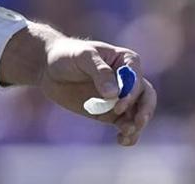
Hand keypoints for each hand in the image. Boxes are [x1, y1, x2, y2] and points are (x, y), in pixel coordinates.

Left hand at [36, 37, 157, 146]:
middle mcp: (128, 80)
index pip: (136, 78)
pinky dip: (128, 134)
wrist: (48, 68)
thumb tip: (114, 94)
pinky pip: (126, 125)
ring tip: (124, 134)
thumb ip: (99, 72)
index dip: (132, 93)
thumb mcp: (82, 56)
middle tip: (136, 123)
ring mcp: (120, 98)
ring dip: (136, 126)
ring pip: (139, 114)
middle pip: (146, 96)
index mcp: (125, 60)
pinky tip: (121, 140)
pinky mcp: (110, 113)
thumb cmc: (67, 54)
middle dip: (144, 111)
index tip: (118, 105)